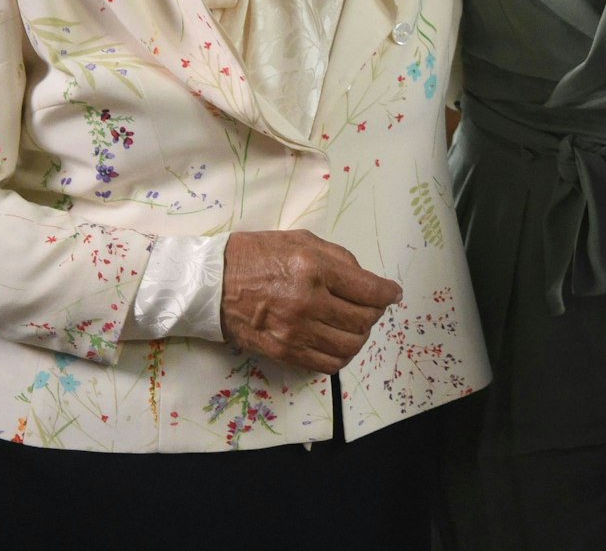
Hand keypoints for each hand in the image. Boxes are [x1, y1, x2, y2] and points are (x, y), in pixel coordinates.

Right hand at [220, 229, 400, 373]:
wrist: (213, 284)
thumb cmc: (258, 255)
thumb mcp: (303, 240)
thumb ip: (340, 259)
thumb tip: (370, 283)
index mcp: (315, 268)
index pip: (370, 291)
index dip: (389, 294)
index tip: (392, 294)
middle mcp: (308, 302)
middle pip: (364, 320)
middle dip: (374, 313)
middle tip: (369, 306)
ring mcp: (295, 331)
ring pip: (350, 346)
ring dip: (360, 336)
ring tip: (353, 325)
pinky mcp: (283, 352)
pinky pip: (326, 364)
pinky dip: (341, 356)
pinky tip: (338, 343)